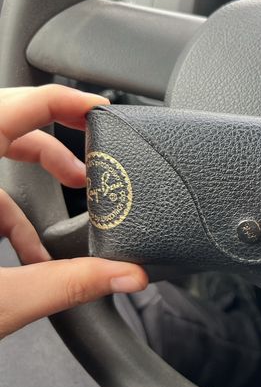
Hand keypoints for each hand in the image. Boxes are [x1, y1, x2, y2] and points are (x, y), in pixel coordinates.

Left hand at [0, 84, 147, 337]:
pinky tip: (27, 257)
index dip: (64, 102)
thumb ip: (69, 284)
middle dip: (52, 147)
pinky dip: (3, 218)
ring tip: (61, 220)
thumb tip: (124, 274)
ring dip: (27, 190)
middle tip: (88, 163)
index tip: (98, 112)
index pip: (15, 106)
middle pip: (3, 125)